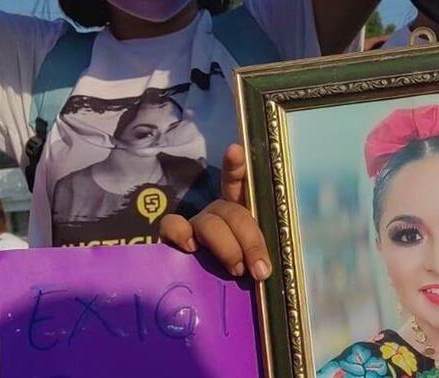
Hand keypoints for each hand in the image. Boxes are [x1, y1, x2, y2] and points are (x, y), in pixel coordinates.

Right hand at [160, 144, 271, 280]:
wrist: (209, 289)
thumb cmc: (243, 268)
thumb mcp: (257, 258)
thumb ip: (262, 254)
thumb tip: (267, 269)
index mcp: (241, 208)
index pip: (239, 181)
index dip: (236, 166)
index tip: (235, 150)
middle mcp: (218, 211)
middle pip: (233, 213)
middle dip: (250, 241)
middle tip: (260, 270)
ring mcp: (196, 222)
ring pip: (209, 224)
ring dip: (227, 248)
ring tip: (237, 270)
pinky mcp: (174, 237)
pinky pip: (171, 226)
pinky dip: (181, 234)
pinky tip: (191, 248)